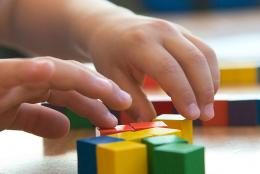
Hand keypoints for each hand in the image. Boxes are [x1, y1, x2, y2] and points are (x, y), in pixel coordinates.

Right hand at [0, 57, 130, 137]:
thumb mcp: (10, 117)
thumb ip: (37, 119)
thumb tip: (63, 126)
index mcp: (34, 88)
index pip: (71, 92)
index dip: (94, 103)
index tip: (113, 115)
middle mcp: (29, 78)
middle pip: (72, 80)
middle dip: (100, 89)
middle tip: (124, 102)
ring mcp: (13, 75)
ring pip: (54, 72)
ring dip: (81, 79)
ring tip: (106, 89)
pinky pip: (12, 71)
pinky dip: (29, 71)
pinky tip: (48, 70)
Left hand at [83, 15, 218, 120]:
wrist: (111, 28)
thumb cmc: (110, 55)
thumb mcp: (113, 78)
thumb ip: (133, 100)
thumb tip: (151, 123)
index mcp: (140, 43)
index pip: (169, 69)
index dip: (183, 94)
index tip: (192, 116)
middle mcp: (161, 31)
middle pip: (193, 60)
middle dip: (203, 91)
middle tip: (205, 116)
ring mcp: (174, 29)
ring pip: (204, 54)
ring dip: (210, 82)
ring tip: (207, 106)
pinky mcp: (182, 32)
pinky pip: (204, 50)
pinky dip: (209, 72)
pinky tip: (205, 90)